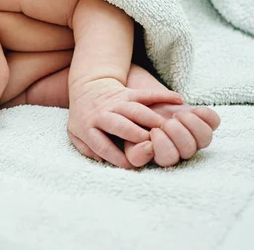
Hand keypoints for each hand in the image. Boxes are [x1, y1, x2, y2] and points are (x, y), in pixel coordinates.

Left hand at [67, 78, 182, 168]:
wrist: (87, 87)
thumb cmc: (84, 118)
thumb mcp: (75, 134)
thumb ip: (86, 149)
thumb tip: (102, 161)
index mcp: (88, 127)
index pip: (101, 144)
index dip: (115, 156)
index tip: (129, 165)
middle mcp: (102, 114)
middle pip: (119, 124)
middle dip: (135, 133)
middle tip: (151, 143)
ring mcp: (116, 102)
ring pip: (135, 109)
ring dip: (151, 118)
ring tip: (167, 128)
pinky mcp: (129, 93)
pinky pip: (147, 94)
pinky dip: (163, 96)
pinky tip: (178, 100)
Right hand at [125, 105, 220, 166]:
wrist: (146, 106)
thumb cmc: (134, 124)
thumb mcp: (130, 138)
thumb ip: (135, 151)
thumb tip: (148, 146)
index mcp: (163, 156)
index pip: (168, 159)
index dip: (162, 145)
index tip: (152, 132)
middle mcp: (182, 151)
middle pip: (188, 149)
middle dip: (175, 132)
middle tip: (164, 123)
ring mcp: (195, 138)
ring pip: (204, 138)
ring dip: (189, 123)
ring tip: (176, 115)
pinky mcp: (205, 123)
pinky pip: (214, 122)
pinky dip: (204, 114)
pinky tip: (193, 111)